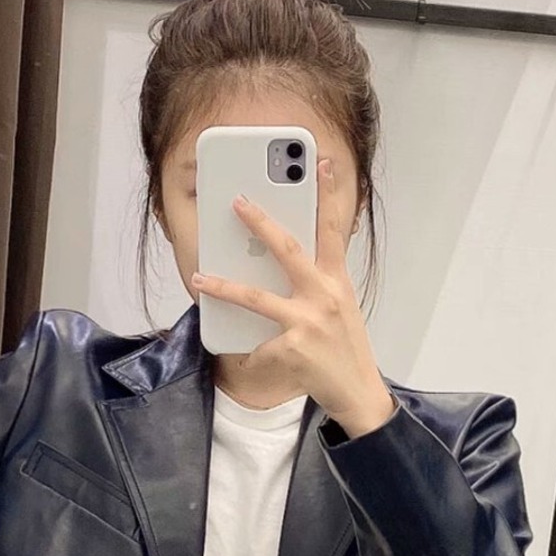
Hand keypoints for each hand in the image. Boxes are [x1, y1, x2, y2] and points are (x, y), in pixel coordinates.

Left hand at [190, 157, 395, 434]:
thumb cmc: (344, 348)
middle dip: (260, 223)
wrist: (357, 392)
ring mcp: (307, 322)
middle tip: (237, 201)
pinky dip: (247, 349)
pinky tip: (241, 353)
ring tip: (199, 277)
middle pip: (289, 250)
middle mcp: (324, 296)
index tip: (322, 162)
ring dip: (223, 287)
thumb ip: (316, 284)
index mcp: (337, 282)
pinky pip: (257, 343)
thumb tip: (277, 264)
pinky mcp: (292, 348)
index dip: (329, 194)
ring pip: (256, 297)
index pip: (334, 230)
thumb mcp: (339, 308)